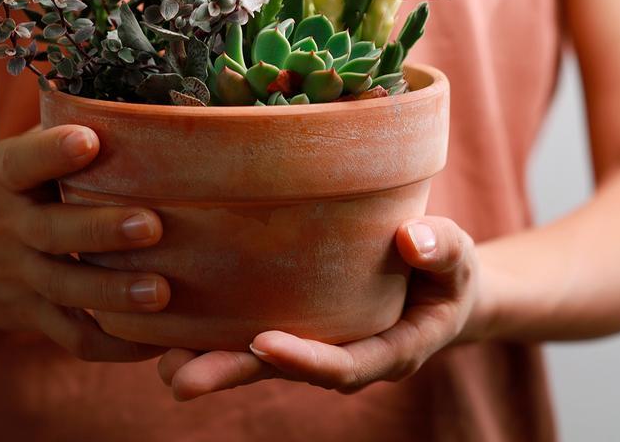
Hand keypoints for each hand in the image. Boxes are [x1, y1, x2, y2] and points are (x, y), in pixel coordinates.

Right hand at [0, 125, 169, 360]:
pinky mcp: (27, 315)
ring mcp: (17, 278)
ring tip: (161, 292)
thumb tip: (122, 112)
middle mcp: (7, 231)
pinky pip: (71, 336)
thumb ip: (47, 145)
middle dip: (103, 230)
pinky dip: (113, 345)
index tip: (86, 140)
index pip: (21, 163)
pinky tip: (156, 341)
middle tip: (150, 225)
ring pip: (66, 290)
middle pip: (55, 233)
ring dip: (114, 293)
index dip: (52, 152)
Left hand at [158, 217, 479, 399]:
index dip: (305, 360)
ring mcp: (315, 343)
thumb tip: (411, 239)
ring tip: (161, 362)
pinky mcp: (296, 325)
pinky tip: (170, 326)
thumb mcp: (458, 259)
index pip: (344, 366)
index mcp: (389, 350)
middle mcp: (344, 356)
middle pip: (285, 372)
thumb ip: (443, 250)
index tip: (263, 343)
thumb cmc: (447, 272)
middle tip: (180, 380)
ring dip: (210, 361)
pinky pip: (251, 335)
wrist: (435, 285)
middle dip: (233, 374)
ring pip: (259, 360)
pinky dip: (213, 334)